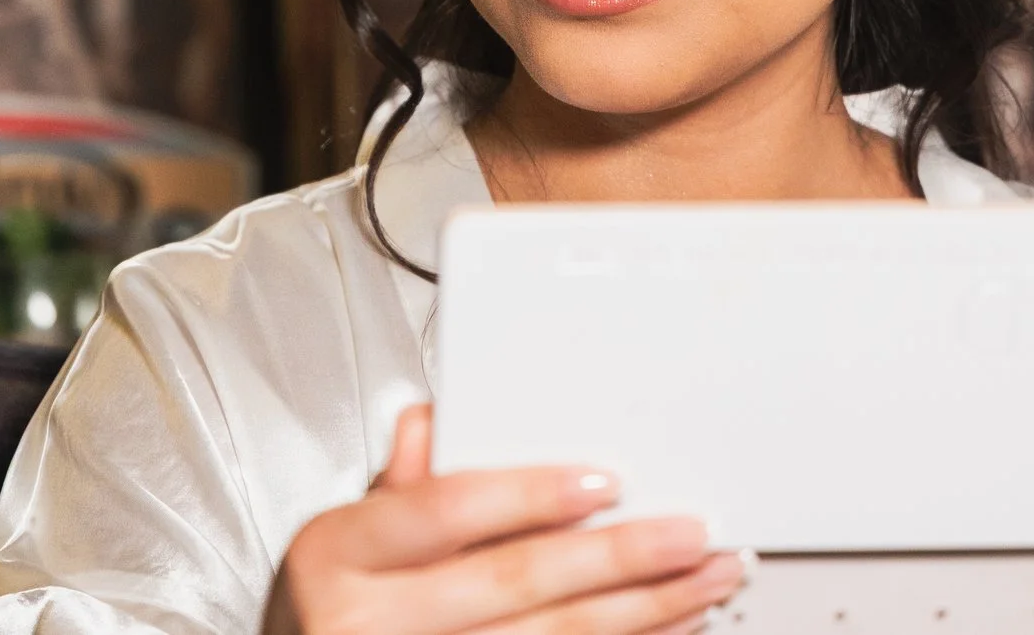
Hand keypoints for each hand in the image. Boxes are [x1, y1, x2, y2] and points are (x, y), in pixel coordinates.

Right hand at [263, 405, 744, 634]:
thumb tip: (435, 419)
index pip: (443, 510)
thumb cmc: (331, 607)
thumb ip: (400, 484)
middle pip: (512, 581)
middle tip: (686, 534)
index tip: (602, 482)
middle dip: (616, 557)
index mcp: (337, 553)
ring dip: (642, 612)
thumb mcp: (341, 538)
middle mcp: (366, 621)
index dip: (528, 493)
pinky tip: (665, 628)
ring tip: (702, 581)